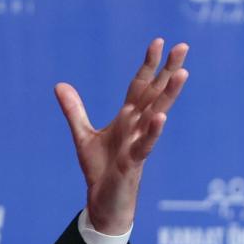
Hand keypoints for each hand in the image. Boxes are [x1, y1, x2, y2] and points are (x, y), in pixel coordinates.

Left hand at [55, 39, 188, 234]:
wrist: (103, 201)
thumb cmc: (100, 169)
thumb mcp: (83, 135)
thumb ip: (74, 110)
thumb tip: (59, 85)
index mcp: (127, 118)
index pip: (140, 86)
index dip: (148, 64)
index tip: (159, 41)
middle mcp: (137, 126)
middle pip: (155, 93)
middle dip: (168, 71)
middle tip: (183, 46)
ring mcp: (138, 142)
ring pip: (156, 114)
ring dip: (169, 94)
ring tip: (183, 73)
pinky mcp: (133, 162)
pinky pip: (145, 144)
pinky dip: (153, 131)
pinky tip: (160, 116)